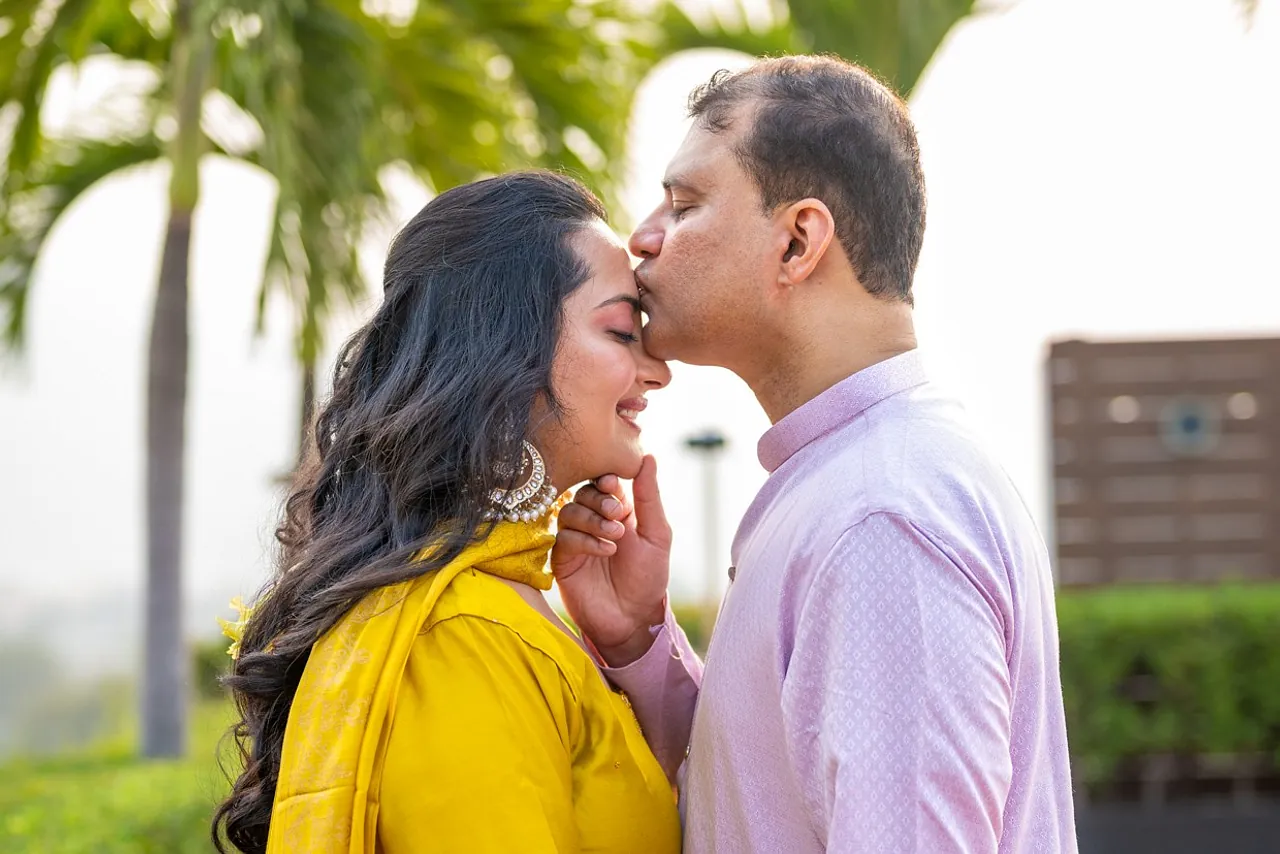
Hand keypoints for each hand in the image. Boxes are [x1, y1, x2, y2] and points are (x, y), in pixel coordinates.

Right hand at [552, 455, 670, 665]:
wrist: (633, 619)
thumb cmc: (648, 577)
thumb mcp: (657, 534)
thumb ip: (649, 496)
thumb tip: (648, 457)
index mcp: (617, 510)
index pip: (603, 481)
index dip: (606, 478)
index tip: (614, 485)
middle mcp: (593, 521)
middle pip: (582, 492)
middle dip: (599, 499)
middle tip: (617, 514)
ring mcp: (576, 539)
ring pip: (569, 512)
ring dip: (593, 519)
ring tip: (615, 536)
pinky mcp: (562, 559)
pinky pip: (564, 538)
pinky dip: (585, 540)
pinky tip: (605, 551)